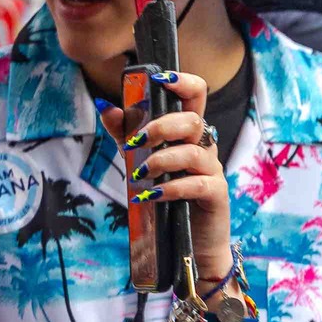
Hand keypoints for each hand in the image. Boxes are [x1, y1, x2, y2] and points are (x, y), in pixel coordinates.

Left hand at [103, 65, 235, 279]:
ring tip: (140, 175)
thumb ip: (125, 134)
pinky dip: (171, 187)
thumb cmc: (166, 196)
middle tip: (136, 141)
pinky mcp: (216, 195)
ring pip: (194, 152)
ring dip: (162, 159)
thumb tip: (105, 106)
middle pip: (193, 120)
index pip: (196, 95)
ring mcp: (212, 169)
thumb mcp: (140, 160)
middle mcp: (204, 146)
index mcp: (188, 132)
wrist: (189, 243)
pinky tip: (151, 195)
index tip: (160, 78)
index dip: (183, 82)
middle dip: (162, 126)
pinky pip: (197, 184)